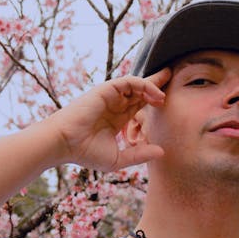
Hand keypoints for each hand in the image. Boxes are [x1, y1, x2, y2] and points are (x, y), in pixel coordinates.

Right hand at [53, 67, 170, 171]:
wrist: (64, 144)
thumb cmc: (85, 153)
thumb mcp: (118, 159)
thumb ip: (139, 154)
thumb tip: (162, 152)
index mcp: (117, 119)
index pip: (140, 105)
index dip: (154, 101)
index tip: (169, 103)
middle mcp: (115, 105)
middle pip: (141, 91)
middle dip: (158, 84)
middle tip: (174, 78)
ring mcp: (110, 96)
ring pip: (137, 85)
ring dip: (153, 86)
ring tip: (164, 96)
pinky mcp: (106, 90)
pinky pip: (130, 82)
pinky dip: (144, 85)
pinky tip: (155, 95)